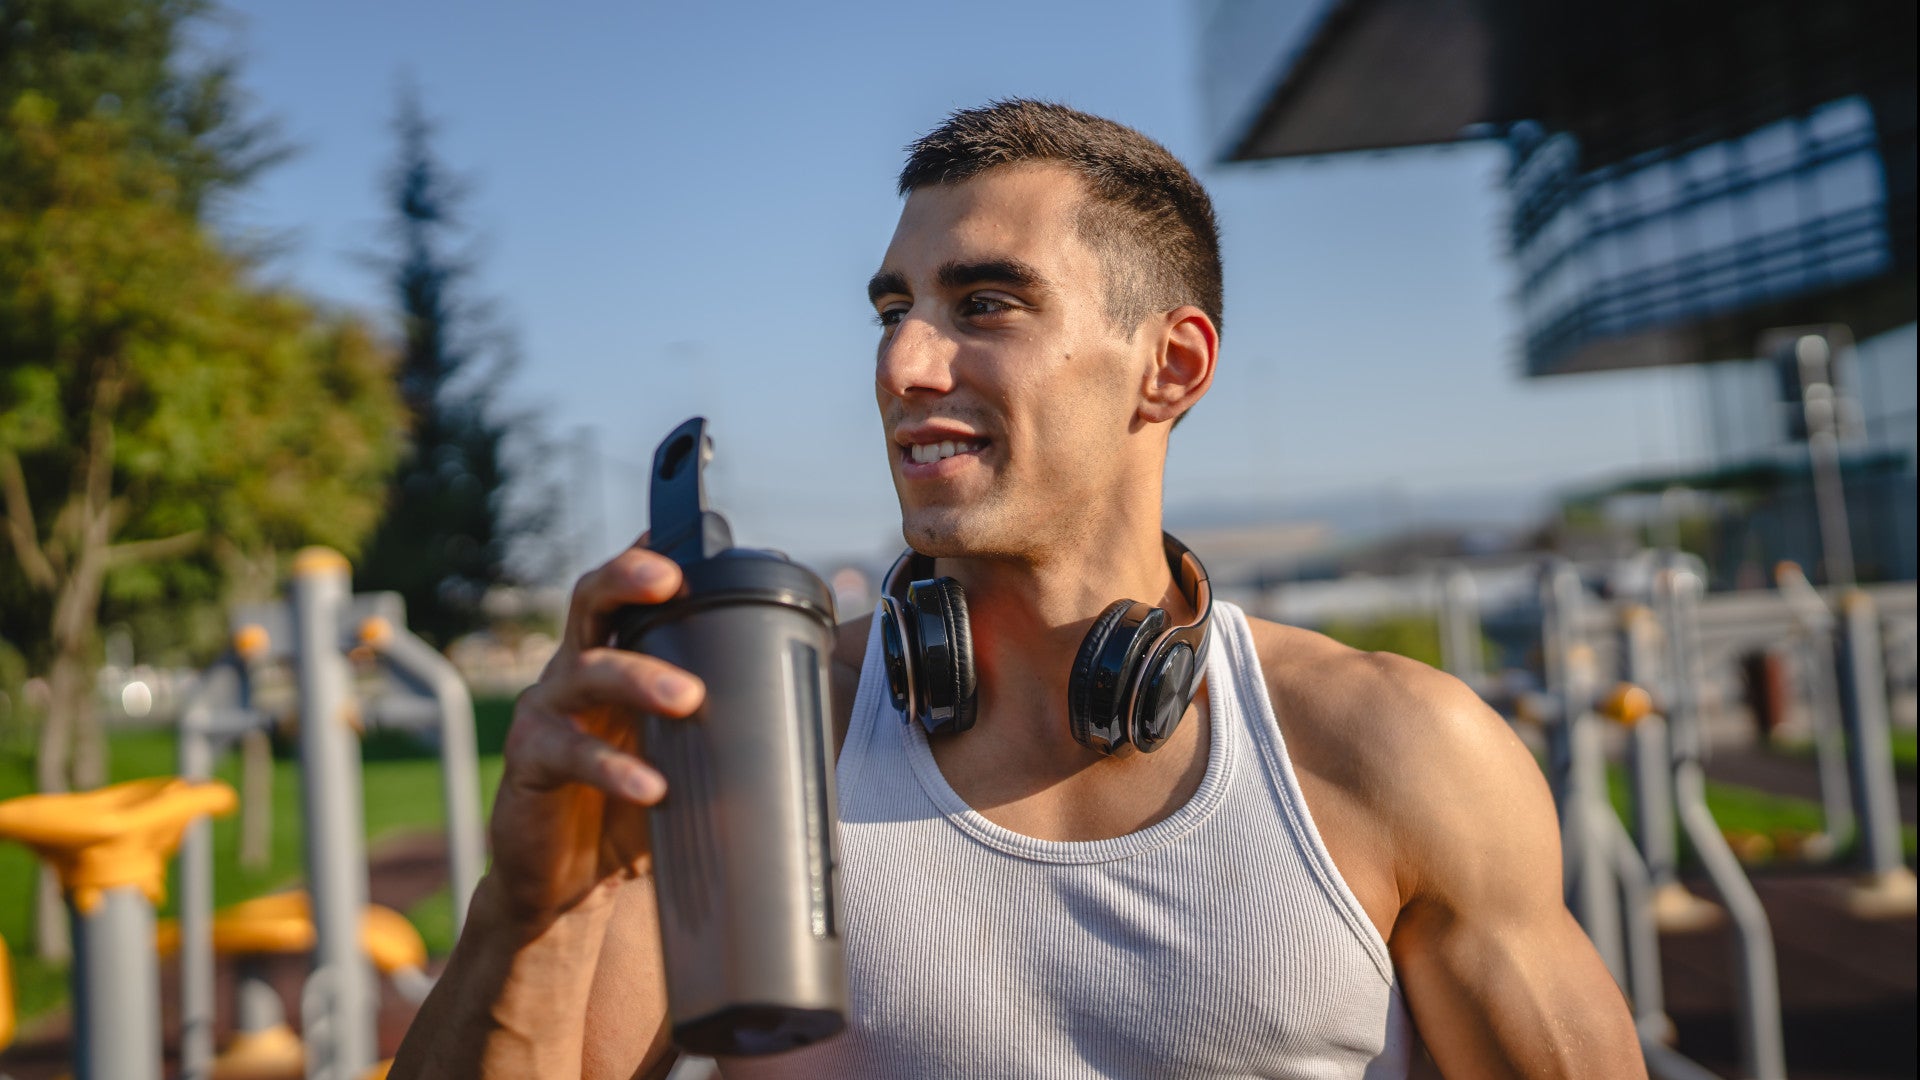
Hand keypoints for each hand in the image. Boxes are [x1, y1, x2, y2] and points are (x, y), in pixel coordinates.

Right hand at [484, 542, 703, 929]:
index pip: (632, 593)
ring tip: (689, 697)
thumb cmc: (635, 809)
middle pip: (592, 602)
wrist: (570, 889)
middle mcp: (578, 671)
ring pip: (585, 670)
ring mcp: (549, 712)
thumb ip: (732, 727)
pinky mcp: (532, 762)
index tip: (695, 529)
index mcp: (619, 658)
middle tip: (670, 580)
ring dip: (637, 676)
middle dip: (628, 579)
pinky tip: (651, 787)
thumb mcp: (688, 757)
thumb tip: (826, 717)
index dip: (652, 556)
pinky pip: (569, 753)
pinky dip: (613, 768)